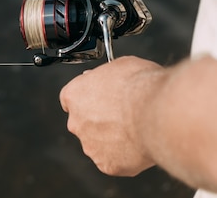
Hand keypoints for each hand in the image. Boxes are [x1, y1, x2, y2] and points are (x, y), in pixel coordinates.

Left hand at [59, 56, 164, 175]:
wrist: (158, 114)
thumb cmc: (141, 87)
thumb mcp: (121, 65)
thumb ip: (107, 76)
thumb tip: (111, 77)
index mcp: (74, 95)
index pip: (72, 98)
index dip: (89, 98)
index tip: (102, 99)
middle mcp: (76, 121)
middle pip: (84, 122)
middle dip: (100, 120)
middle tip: (123, 116)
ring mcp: (90, 145)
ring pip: (98, 143)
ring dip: (112, 139)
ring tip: (135, 130)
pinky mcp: (107, 164)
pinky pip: (114, 161)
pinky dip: (125, 156)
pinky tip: (139, 144)